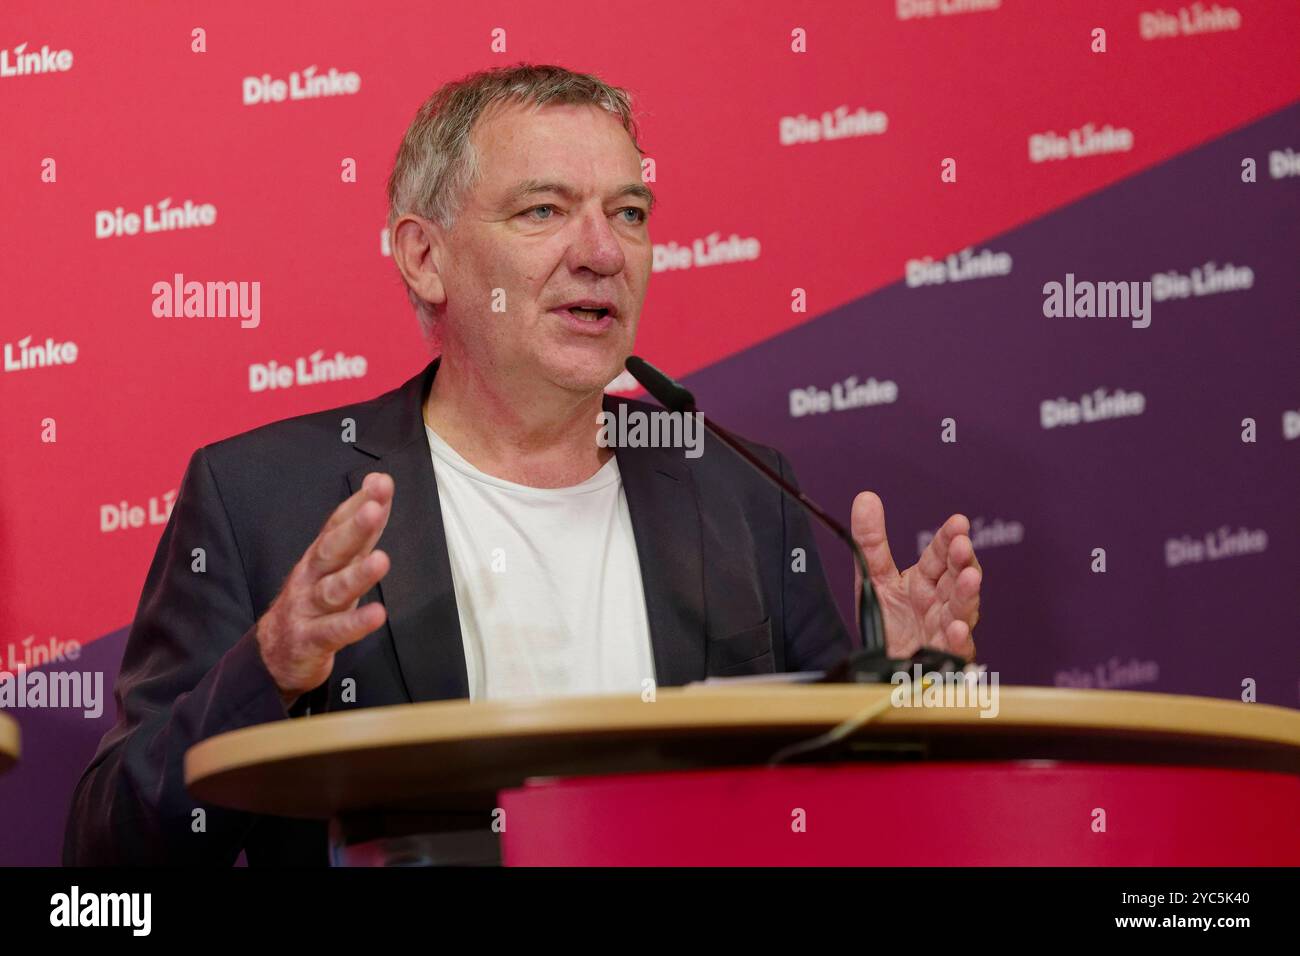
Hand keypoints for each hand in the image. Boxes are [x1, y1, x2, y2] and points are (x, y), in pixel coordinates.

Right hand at [255, 472, 393, 706]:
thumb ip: (360, 532)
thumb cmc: (313, 601)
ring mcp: (309, 607)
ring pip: (333, 589)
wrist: (276, 652)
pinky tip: (377, 614)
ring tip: (380, 561)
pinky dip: (356, 623)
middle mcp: (312, 577)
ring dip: (357, 575)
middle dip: (354, 528)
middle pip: (332, 549)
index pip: (338, 524)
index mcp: (320, 556)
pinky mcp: (311, 639)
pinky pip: (335, 631)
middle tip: (374, 509)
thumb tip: (379, 493)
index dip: (359, 503)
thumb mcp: (336, 565)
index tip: (381, 483)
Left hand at [850, 491, 980, 660]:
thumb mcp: (873, 576)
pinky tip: (957, 629)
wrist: (881, 665)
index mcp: (926, 580)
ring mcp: (946, 629)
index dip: (949, 538)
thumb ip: (871, 540)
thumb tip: (865, 497)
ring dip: (968, 594)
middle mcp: (941, 601)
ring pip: (962, 609)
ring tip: (971, 578)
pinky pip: (956, 650)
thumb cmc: (888, 620)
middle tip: (962, 544)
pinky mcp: (944, 658)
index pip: (941, 554)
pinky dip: (959, 639)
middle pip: (957, 578)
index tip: (957, 522)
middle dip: (962, 561)